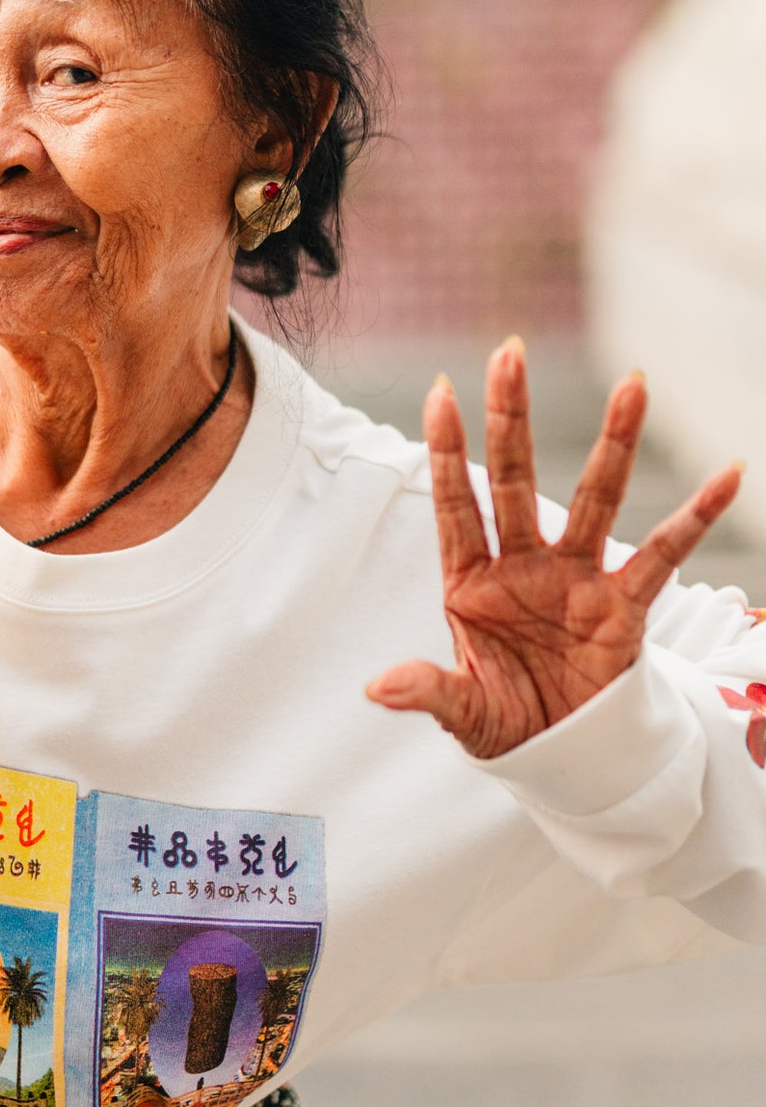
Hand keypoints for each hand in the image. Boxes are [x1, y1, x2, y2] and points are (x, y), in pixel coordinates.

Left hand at [366, 337, 741, 758]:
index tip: (440, 391)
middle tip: (510, 352)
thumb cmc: (504, 721)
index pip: (456, 505)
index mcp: (471, 583)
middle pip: (515, 478)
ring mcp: (575, 579)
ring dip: (614, 441)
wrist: (563, 755)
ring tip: (634, 381)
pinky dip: (697, 516)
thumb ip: (429, 692)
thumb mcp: (464, 712)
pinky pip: (665, 554)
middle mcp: (522, 566)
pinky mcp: (624, 605)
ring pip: (596, 498)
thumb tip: (378, 689)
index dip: (447, 452)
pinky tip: (727, 475)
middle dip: (512, 419)